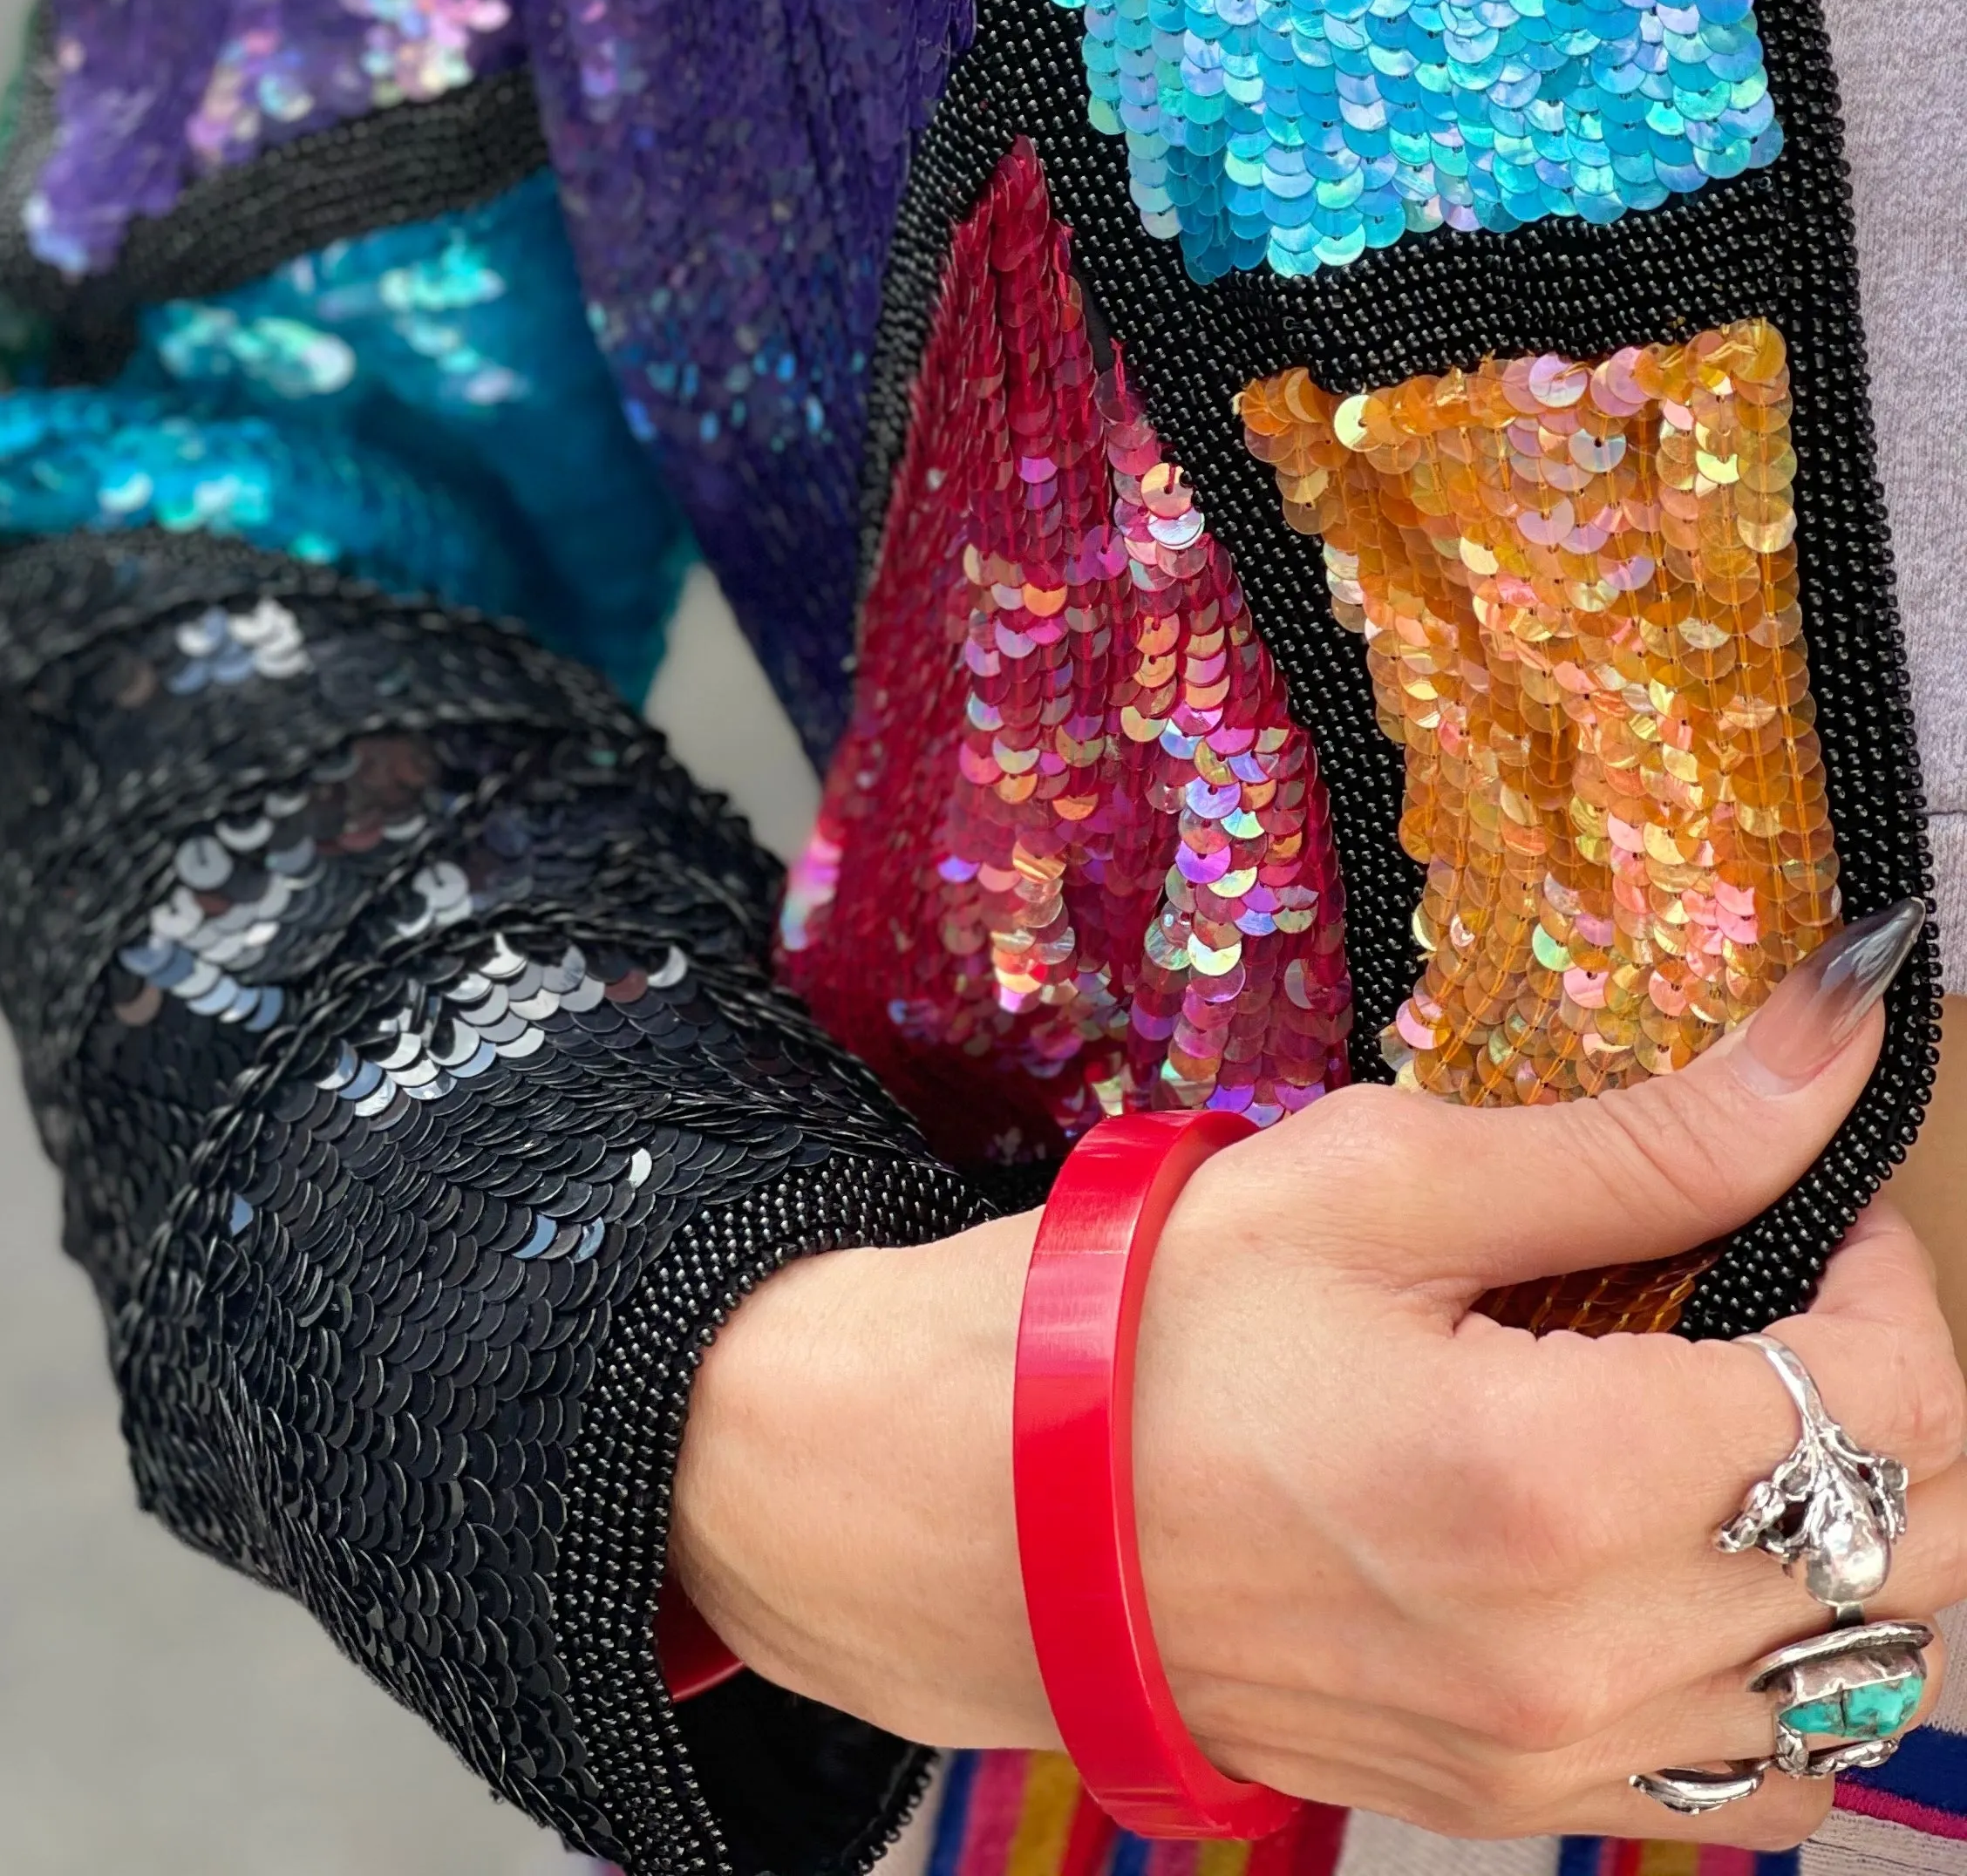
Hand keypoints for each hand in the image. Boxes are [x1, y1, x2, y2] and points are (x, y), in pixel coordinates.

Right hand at [668, 908, 1963, 1840]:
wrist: (981, 1509)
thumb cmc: (1150, 1325)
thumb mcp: (1384, 1179)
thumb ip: (1641, 1140)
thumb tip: (1826, 1054)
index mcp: (1556, 1482)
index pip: (1890, 1404)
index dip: (1885, 1275)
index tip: (1806, 1200)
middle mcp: (1586, 1657)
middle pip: (1913, 1554)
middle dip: (1890, 1393)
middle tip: (1776, 1286)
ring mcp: (1557, 1757)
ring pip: (1856, 1678)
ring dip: (1850, 1533)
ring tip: (1727, 1413)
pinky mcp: (1518, 1800)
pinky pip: (1754, 1776)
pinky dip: (1778, 1662)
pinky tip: (1684, 1548)